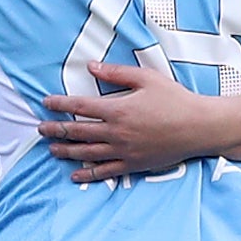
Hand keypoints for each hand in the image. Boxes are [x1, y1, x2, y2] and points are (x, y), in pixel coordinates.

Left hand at [41, 59, 224, 181]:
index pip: (80, 106)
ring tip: (52, 149)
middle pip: (78, 131)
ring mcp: (124, 151)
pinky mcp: (133, 164)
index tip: (46, 102)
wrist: (199, 127)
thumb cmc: (175, 99)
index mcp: (118, 109)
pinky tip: (74, 174)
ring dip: (66, 151)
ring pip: (87, 152)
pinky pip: (105, 171)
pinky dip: (87, 173)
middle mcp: (116, 132)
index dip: (60, 104)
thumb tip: (91, 66)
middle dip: (56, 129)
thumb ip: (117, 73)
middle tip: (41, 128)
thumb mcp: (147, 78)